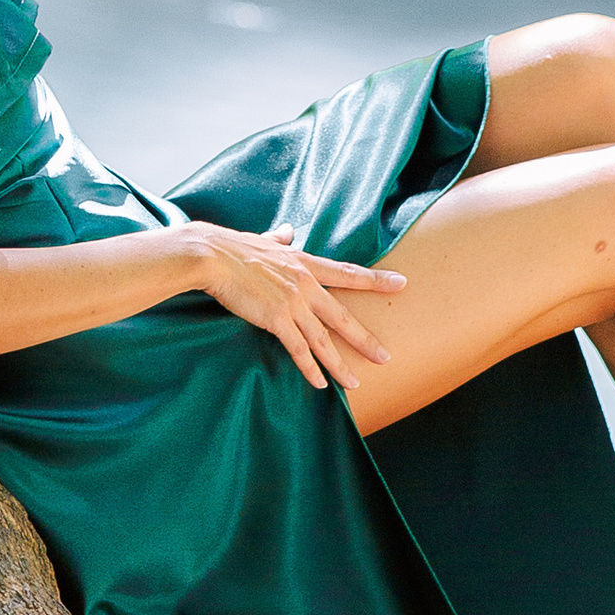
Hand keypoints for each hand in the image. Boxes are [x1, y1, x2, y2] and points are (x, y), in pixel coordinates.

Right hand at [176, 221, 403, 390]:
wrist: (212, 256)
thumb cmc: (233, 247)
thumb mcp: (264, 240)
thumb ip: (279, 238)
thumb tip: (286, 231)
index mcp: (305, 263)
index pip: (348, 273)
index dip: (376, 280)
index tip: (402, 283)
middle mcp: (305, 284)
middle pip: (343, 316)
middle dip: (365, 339)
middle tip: (386, 357)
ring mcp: (292, 302)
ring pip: (323, 339)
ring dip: (339, 364)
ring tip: (354, 382)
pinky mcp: (276, 319)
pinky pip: (298, 349)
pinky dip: (310, 369)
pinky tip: (320, 384)